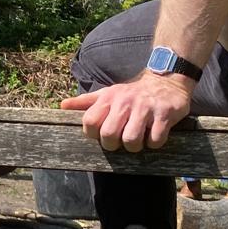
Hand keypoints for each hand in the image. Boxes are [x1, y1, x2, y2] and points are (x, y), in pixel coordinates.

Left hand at [59, 71, 193, 151]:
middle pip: (109, 135)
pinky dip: (154, 143)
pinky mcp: (165, 114)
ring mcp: (146, 108)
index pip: (89, 122)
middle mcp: (125, 102)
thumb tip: (62, 106)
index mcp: (108, 98)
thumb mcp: (108, 93)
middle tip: (120, 141)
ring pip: (131, 140)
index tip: (102, 135)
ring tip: (137, 140)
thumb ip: (85, 102)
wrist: (166, 81)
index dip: (93, 135)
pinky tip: (153, 136)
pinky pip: (155, 139)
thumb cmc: (132, 94)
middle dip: (113, 145)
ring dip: (134, 147)